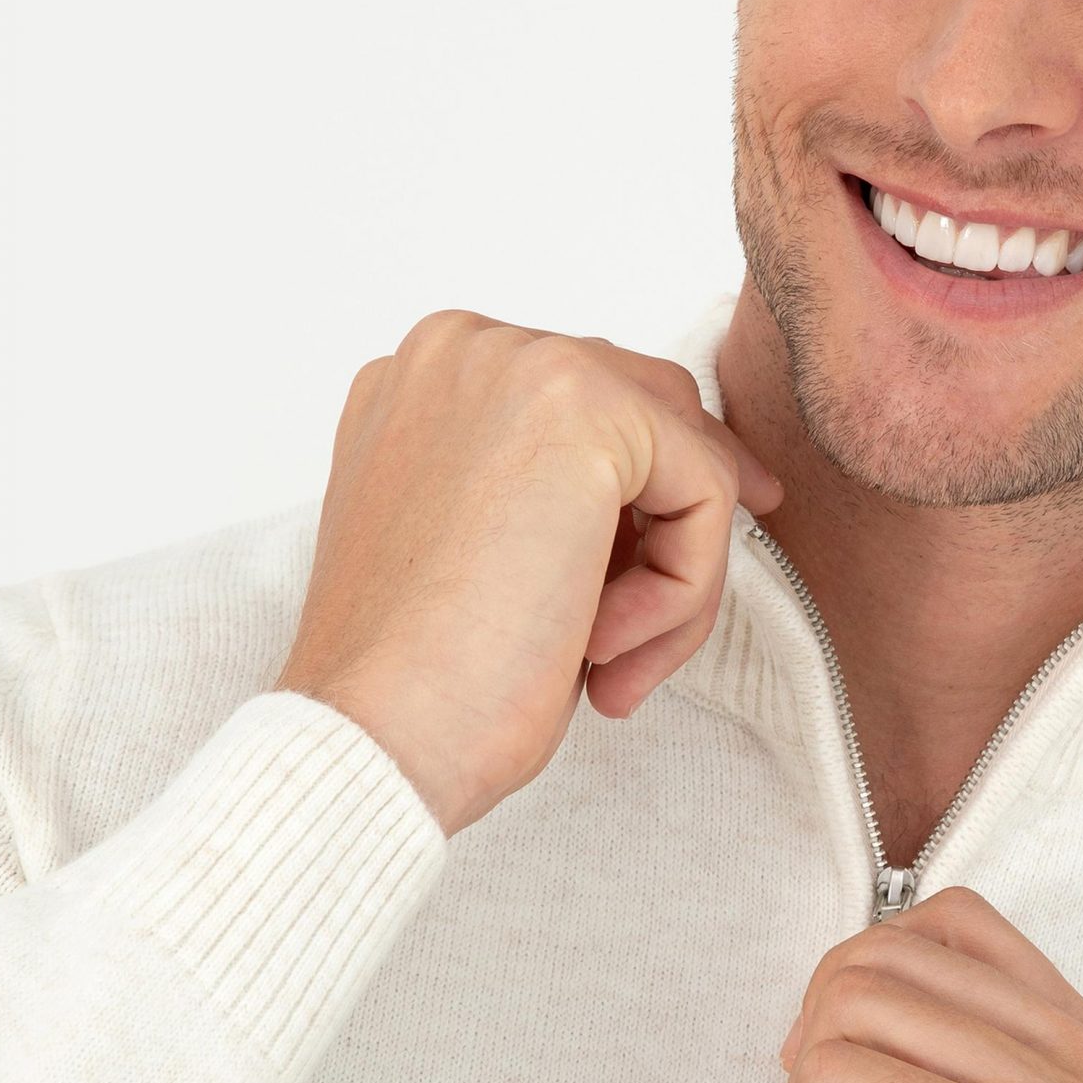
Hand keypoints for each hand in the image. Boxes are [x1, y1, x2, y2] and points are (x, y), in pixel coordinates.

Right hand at [275, 311, 781, 835]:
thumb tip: (675, 489)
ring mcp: (522, 366)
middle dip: (679, 518)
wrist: (376, 733)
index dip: (644, 488)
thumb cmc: (420, 679)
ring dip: (675, 576)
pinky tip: (604, 649)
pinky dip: (685, 587)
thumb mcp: (485, 553)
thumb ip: (553, 494)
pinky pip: (705, 491)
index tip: (674, 558)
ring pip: (684, 454)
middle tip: (671, 622)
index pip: (585, 401)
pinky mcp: (585, 408)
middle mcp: (465, 349)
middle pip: (647, 405)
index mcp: (424, 382)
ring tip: (612, 668)